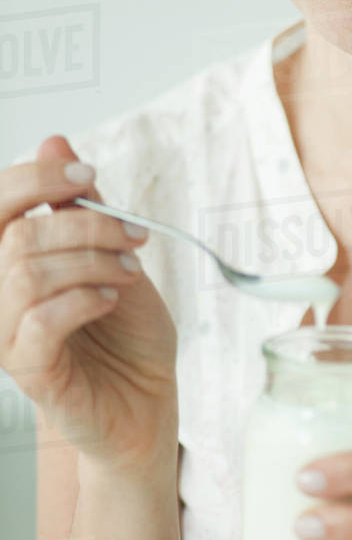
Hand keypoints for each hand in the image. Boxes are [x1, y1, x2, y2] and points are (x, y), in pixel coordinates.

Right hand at [0, 135, 178, 477]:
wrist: (148, 398)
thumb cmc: (126, 332)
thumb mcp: (112, 253)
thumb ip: (79, 205)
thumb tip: (53, 141)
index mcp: (12, 262)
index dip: (36, 180)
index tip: (86, 174)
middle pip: (17, 236)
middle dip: (86, 224)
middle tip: (133, 236)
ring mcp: (8, 337)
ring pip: (27, 274)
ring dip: (93, 261)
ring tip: (129, 272)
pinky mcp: (30, 372)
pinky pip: (40, 322)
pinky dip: (83, 299)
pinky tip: (111, 299)